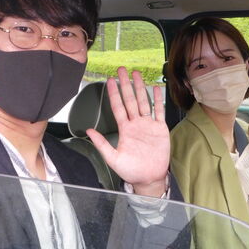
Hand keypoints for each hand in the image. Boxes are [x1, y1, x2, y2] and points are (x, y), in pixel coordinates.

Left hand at [86, 67, 168, 196]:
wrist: (149, 178)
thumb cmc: (131, 171)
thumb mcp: (113, 158)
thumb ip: (101, 144)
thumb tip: (88, 130)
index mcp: (124, 130)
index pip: (118, 107)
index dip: (114, 94)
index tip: (110, 81)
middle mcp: (136, 124)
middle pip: (130, 100)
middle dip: (125, 85)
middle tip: (121, 70)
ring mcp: (148, 125)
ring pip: (143, 102)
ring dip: (140, 88)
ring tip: (136, 74)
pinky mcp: (160, 129)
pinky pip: (159, 111)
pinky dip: (157, 100)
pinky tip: (155, 89)